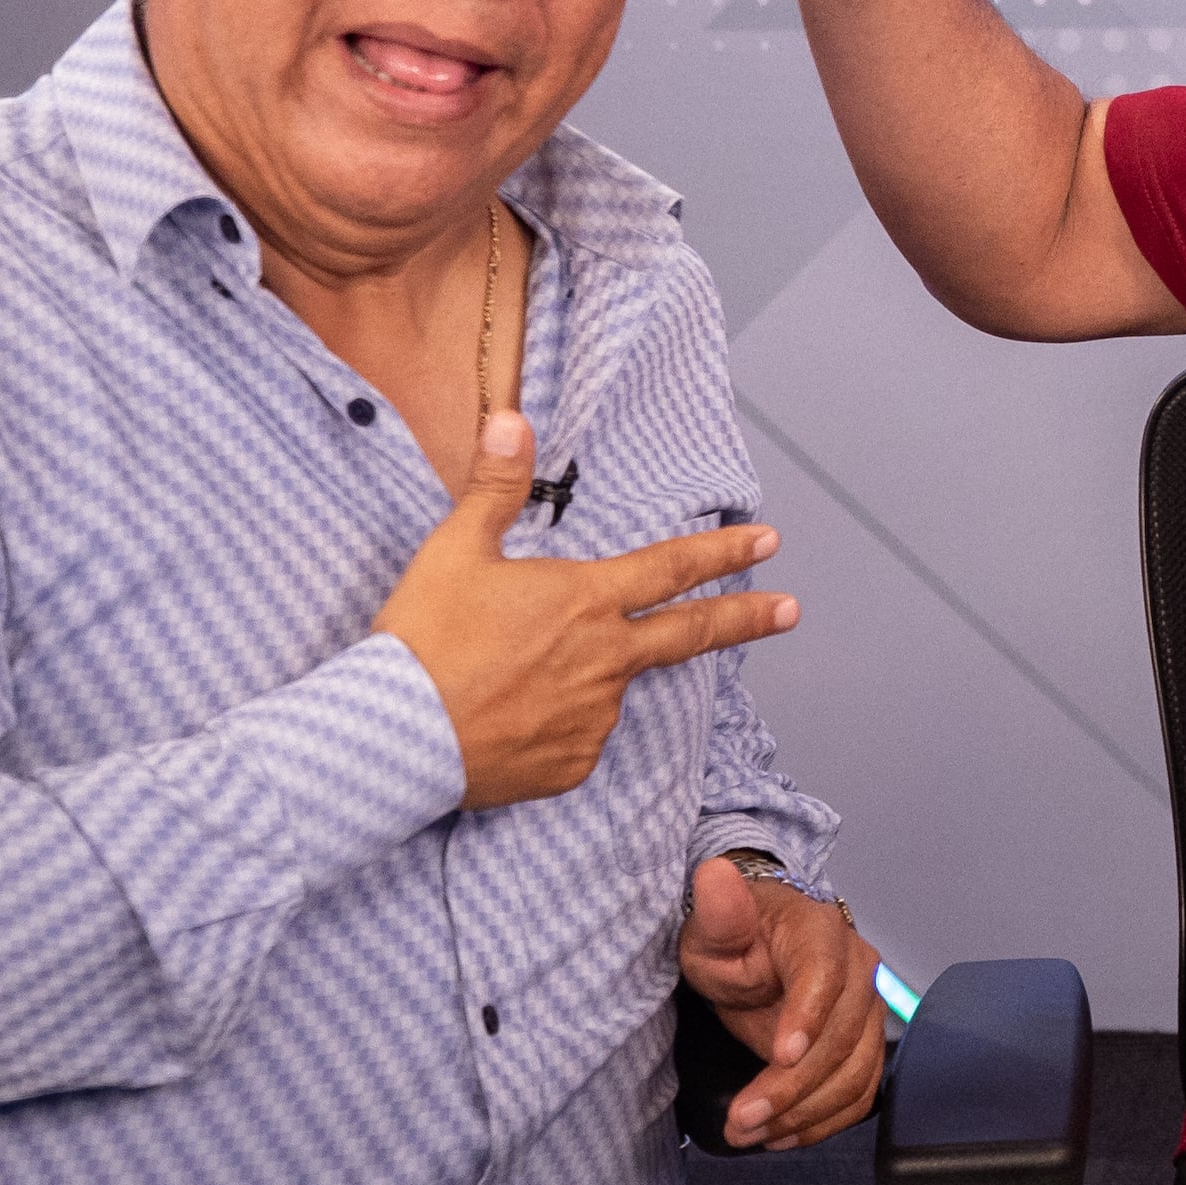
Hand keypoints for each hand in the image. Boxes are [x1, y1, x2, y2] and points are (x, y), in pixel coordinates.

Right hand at [376, 414, 794, 808]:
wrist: (395, 736)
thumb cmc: (423, 640)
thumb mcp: (455, 550)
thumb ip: (494, 486)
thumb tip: (513, 420)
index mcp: (585, 600)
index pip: (672, 567)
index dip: (723, 551)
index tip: (767, 540)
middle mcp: (605, 659)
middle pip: (690, 633)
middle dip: (746, 617)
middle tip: (791, 611)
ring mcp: (595, 716)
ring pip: (607, 688)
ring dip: (582, 680)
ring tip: (506, 680)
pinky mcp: (573, 764)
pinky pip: (575, 737)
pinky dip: (553, 725)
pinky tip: (505, 720)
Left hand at [678, 855, 887, 1150]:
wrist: (761, 947)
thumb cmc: (735, 936)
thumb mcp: (712, 926)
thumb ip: (718, 911)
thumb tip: (715, 875)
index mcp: (819, 931)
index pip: (825, 974)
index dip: (809, 1017)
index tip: (779, 1055)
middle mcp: (858, 969)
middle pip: (841, 1036)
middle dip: (792, 1087)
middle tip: (740, 1121)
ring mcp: (868, 1009)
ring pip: (855, 1072)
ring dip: (805, 1113)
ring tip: (750, 1134)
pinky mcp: (865, 1044)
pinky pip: (860, 1091)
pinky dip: (825, 1121)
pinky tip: (784, 1135)